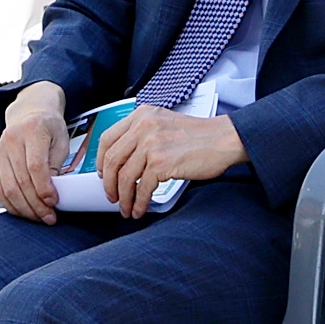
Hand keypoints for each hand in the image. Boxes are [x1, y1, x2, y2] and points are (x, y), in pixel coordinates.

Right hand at [0, 86, 70, 223]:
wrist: (29, 114)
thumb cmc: (48, 127)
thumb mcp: (61, 141)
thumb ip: (56, 165)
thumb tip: (51, 193)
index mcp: (32, 131)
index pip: (35, 166)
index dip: (44, 189)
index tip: (53, 202)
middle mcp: (12, 140)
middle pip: (21, 181)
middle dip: (36, 205)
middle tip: (49, 216)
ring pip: (8, 189)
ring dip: (24, 208)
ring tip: (38, 216)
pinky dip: (10, 205)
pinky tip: (22, 210)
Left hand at [96, 103, 242, 215]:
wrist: (224, 140)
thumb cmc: (199, 135)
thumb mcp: (164, 123)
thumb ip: (143, 134)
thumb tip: (124, 160)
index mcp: (141, 115)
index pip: (107, 138)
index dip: (100, 160)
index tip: (102, 173)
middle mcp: (143, 126)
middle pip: (112, 160)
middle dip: (109, 184)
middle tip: (112, 196)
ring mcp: (151, 144)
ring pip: (125, 177)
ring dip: (124, 198)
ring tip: (127, 207)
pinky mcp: (161, 163)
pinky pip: (142, 188)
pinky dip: (139, 202)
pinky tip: (141, 208)